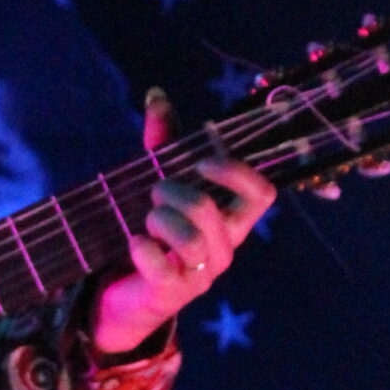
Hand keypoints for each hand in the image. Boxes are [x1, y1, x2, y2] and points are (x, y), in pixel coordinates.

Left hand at [90, 88, 274, 357]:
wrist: (126, 296)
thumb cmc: (153, 234)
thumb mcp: (160, 186)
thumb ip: (162, 143)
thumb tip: (155, 94)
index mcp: (231, 220)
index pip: (262, 194)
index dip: (236, 171)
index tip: (201, 161)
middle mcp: (224, 248)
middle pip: (210, 209)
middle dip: (172, 190)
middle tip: (153, 192)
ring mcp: (201, 275)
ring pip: (189, 238)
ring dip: (158, 219)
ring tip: (145, 221)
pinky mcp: (172, 295)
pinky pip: (160, 266)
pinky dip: (141, 247)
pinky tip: (133, 243)